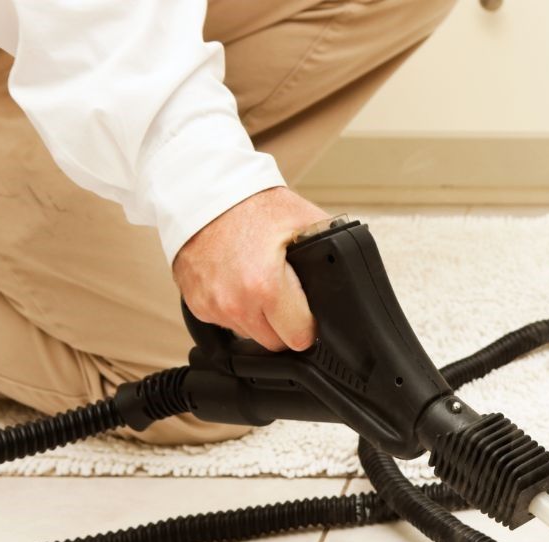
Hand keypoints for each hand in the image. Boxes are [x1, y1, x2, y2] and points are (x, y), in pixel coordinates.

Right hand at [172, 186, 328, 351]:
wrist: (205, 192)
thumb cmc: (253, 204)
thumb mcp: (305, 222)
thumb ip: (331, 255)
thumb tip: (352, 279)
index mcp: (265, 287)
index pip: (300, 338)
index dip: (309, 324)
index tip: (307, 310)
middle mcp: (235, 303)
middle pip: (275, 342)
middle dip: (285, 324)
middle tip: (285, 294)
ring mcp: (211, 306)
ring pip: (250, 335)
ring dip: (259, 318)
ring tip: (259, 282)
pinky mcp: (195, 305)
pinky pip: (226, 322)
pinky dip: (235, 308)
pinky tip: (239, 282)